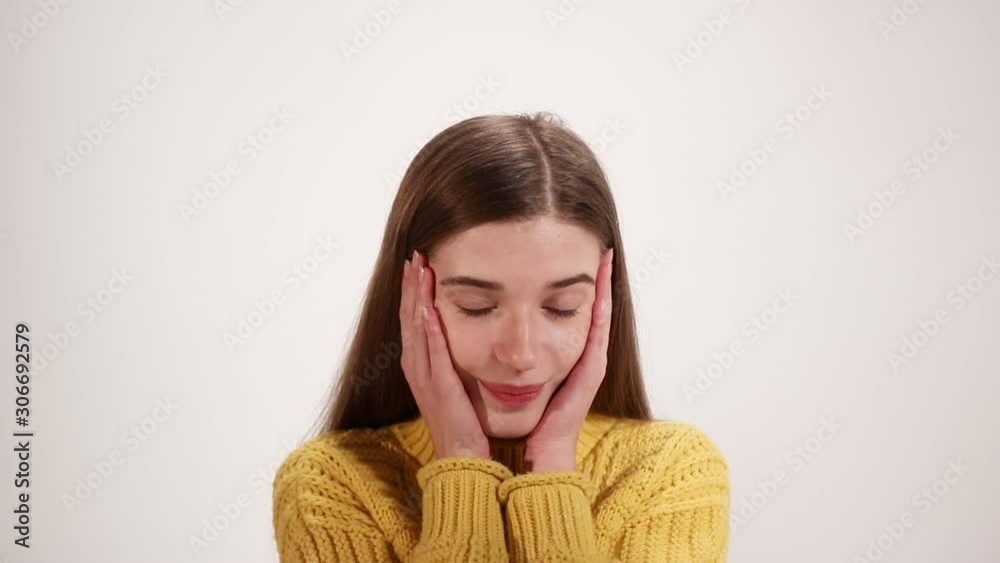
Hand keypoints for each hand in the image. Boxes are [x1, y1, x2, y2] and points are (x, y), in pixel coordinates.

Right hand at [399, 250, 490, 459]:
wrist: (462, 457)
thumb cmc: (463, 421)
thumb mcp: (454, 381)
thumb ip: (453, 358)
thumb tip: (461, 332)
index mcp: (420, 364)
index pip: (414, 319)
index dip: (414, 290)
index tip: (419, 264)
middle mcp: (416, 367)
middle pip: (409, 317)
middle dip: (412, 285)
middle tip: (415, 255)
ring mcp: (425, 377)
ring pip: (416, 329)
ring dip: (417, 298)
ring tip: (419, 270)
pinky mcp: (439, 388)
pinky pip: (432, 354)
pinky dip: (428, 330)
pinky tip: (428, 309)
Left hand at [525, 248, 613, 471]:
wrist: (543, 451)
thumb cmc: (531, 417)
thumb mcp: (523, 377)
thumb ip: (519, 356)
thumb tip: (504, 332)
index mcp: (566, 356)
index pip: (572, 311)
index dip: (581, 286)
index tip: (579, 257)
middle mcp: (583, 356)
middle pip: (593, 308)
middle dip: (597, 279)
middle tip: (599, 246)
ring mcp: (591, 363)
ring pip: (601, 315)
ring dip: (604, 286)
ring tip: (605, 257)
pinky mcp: (591, 373)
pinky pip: (599, 333)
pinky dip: (603, 309)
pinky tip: (603, 288)